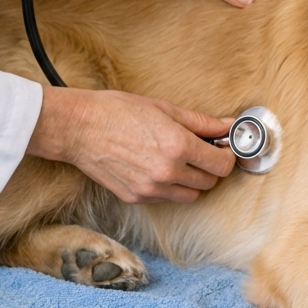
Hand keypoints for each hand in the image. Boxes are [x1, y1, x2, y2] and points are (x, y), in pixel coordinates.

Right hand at [27, 84, 235, 203]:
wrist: (79, 128)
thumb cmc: (119, 112)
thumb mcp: (165, 109)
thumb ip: (201, 122)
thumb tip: (227, 127)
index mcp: (178, 146)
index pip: (221, 165)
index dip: (227, 155)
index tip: (223, 147)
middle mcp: (167, 172)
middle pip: (209, 182)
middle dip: (210, 166)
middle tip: (202, 150)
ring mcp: (151, 189)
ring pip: (190, 195)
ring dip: (192, 180)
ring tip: (179, 159)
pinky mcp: (136, 198)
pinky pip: (166, 198)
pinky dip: (169, 186)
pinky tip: (158, 166)